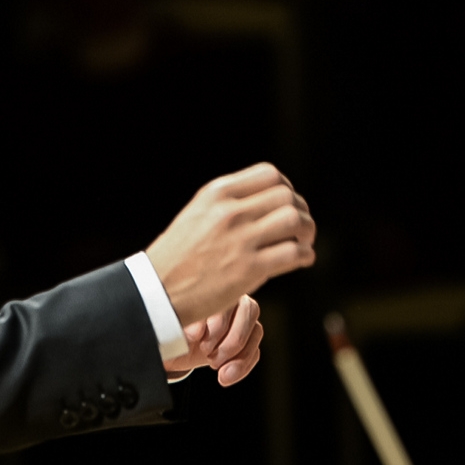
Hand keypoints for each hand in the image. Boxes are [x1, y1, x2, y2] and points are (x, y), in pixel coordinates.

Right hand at [146, 163, 314, 325]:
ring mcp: (240, 240)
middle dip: (301, 211)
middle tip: (300, 228)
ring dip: (307, 232)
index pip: (270, 174)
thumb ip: (229, 202)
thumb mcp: (198, 213)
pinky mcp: (249, 269)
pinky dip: (305, 255)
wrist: (157, 291)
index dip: (287, 188)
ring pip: (295, 220)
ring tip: (303, 243)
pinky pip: (294, 253)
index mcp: (217, 193)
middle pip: (287, 196)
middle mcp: (230, 211)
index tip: (286, 205)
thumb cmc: (178, 256)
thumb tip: (266, 200)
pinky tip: (301, 260)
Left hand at [162, 295, 262, 385]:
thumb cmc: (173, 329)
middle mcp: (234, 298)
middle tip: (205, 351)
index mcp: (213, 287)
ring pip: (256, 330)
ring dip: (235, 352)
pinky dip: (241, 366)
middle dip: (227, 337)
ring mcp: (245, 318)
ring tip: (213, 364)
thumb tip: (194, 332)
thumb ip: (179, 322)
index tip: (193, 337)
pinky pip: (254, 352)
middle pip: (248, 311)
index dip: (212, 320)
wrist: (176, 347)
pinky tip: (224, 375)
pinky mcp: (251, 339)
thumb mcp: (170, 323)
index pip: (224, 298)